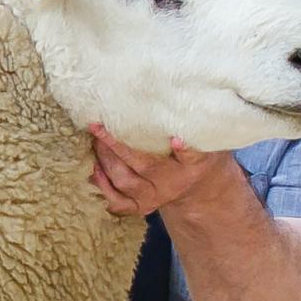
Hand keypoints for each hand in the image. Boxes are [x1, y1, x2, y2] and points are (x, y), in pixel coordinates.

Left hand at [86, 122, 238, 217]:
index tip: (176, 138)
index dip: (183, 148)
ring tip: (95, 139)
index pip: (191, 155)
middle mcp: (172, 184)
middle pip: (144, 165)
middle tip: (100, 126)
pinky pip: (116, 201)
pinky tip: (94, 167)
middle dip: (118, 146)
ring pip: (124, 180)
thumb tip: (174, 93)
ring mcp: (154, 197)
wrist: (198, 189)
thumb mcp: (205, 138)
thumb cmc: (197, 154)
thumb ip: (193, 123)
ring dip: (105, 160)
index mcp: (194, 165)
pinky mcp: (140, 207)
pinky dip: (102, 185)